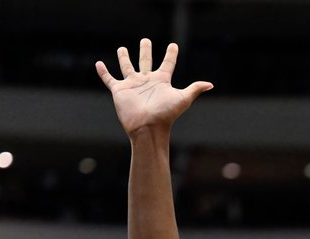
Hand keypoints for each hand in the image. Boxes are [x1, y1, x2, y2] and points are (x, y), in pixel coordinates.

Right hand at [96, 39, 212, 139]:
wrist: (148, 127)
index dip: (171, 55)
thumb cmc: (166, 114)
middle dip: (146, 51)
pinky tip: (99, 64)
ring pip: (127, 67)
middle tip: (145, 40)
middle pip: (146, 62)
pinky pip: (109, 79)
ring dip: (124, 58)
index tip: (173, 45)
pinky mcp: (119, 90)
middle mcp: (147, 81)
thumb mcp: (183, 98)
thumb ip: (195, 89)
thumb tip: (210, 84)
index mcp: (161, 81)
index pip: (168, 64)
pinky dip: (103, 72)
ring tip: (122, 48)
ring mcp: (133, 85)